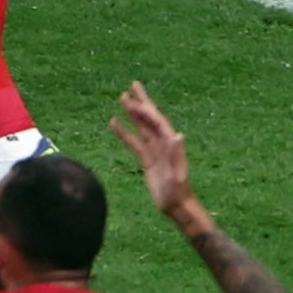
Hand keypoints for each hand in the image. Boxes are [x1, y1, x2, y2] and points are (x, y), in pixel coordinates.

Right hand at [113, 81, 198, 223]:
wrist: (176, 206)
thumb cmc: (178, 192)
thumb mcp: (178, 174)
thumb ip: (177, 154)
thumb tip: (179, 134)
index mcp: (170, 145)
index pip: (157, 122)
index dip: (147, 110)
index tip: (135, 98)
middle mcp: (163, 144)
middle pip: (150, 119)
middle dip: (142, 102)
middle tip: (133, 86)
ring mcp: (155, 151)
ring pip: (141, 127)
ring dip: (133, 113)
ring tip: (123, 97)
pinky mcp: (147, 159)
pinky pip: (133, 142)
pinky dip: (123, 131)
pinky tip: (113, 122)